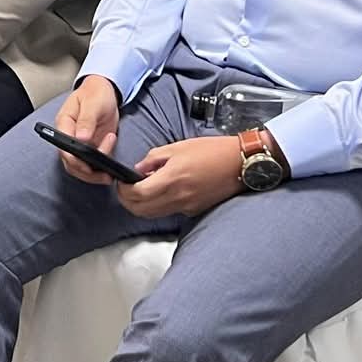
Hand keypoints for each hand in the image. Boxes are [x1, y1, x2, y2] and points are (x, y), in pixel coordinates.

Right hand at [54, 77, 122, 185]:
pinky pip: (91, 164)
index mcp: (64, 124)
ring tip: (109, 174)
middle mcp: (69, 136)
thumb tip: (81, 138)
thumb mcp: (93, 103)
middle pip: (70, 162)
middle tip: (103, 175)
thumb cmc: (95, 93)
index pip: (63, 147)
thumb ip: (86, 120)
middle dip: (86, 172)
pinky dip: (99, 169)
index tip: (88, 165)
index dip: (74, 160)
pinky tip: (110, 169)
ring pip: (79, 167)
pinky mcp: (90, 147)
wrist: (104, 91)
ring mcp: (79, 143)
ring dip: (93, 174)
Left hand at [118, 135, 247, 219]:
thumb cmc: (211, 151)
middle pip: (141, 210)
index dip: (124, 190)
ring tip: (140, 191)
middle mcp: (177, 197)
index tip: (121, 183)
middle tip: (126, 190)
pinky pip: (169, 212)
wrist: (239, 163)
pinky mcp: (194, 210)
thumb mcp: (178, 147)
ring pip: (153, 214)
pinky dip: (159, 206)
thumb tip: (138, 169)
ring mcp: (186, 206)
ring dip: (141, 206)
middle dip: (127, 201)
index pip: (137, 194)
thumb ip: (154, 159)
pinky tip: (161, 192)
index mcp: (171, 178)